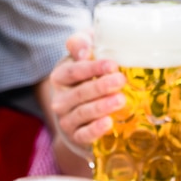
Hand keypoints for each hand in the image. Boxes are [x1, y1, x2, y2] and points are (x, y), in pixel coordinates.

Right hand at [50, 32, 125, 150]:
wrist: (83, 115)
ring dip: (101, 106)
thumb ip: (81, 43)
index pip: (72, 72)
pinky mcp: (76, 137)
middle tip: (120, 80)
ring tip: (120, 100)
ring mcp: (67, 120)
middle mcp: (60, 100)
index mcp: (60, 77)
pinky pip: (83, 134)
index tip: (112, 64)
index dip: (92, 68)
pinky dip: (95, 129)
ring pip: (82, 113)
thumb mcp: (84, 55)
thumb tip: (85, 51)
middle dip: (100, 86)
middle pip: (79, 93)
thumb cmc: (88, 77)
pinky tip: (108, 123)